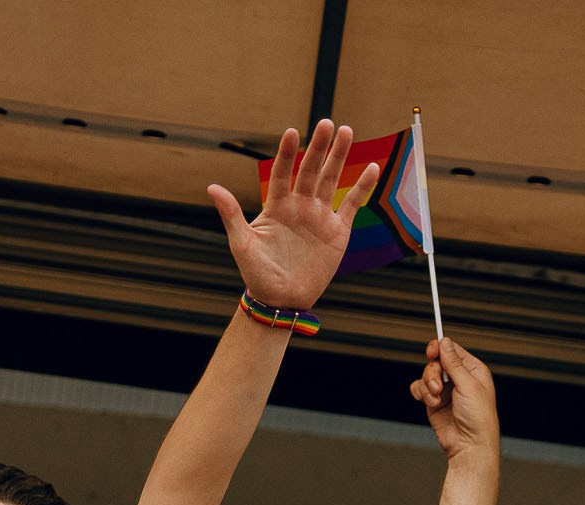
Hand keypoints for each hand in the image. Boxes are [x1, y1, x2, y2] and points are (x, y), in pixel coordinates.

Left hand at [206, 120, 377, 310]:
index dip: (287, 153)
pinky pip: (351, 205)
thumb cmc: (258, 274)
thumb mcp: (242, 244)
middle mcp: (299, 206)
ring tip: (347, 132)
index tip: (292, 132)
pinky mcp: (338, 231)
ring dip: (339, 157)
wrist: (282, 301)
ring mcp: (319, 216)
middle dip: (320, 147)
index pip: (283, 172)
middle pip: (311, 170)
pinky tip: (373, 168)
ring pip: (332, 180)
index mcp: (277, 206)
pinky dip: (362, 187)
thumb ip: (231, 214)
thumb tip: (212, 187)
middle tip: (327, 122)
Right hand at [411, 338, 496, 463]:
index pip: (452, 350)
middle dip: (432, 373)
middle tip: (437, 386)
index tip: (432, 352)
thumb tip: (445, 343)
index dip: (440, 348)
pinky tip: (430, 403)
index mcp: (473, 370)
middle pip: (436, 362)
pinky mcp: (434, 401)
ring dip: (427, 386)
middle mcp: (458, 379)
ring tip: (436, 399)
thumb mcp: (469, 386)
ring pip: (426, 375)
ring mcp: (445, 390)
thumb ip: (454, 364)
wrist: (470, 445)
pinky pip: (420, 389)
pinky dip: (421, 394)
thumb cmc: (479, 419)